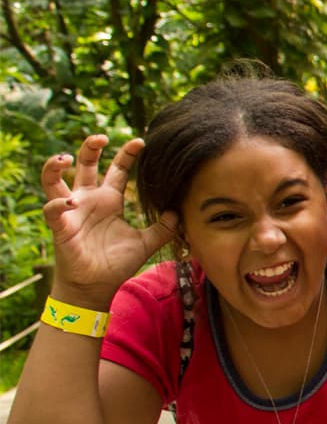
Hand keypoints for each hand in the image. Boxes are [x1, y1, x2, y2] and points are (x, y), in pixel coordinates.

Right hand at [40, 136, 176, 308]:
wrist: (96, 287)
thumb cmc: (116, 263)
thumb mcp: (146, 243)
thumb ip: (164, 228)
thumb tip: (179, 212)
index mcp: (110, 200)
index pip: (117, 169)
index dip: (127, 154)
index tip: (140, 141)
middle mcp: (89, 200)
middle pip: (85, 165)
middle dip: (90, 147)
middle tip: (100, 136)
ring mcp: (72, 211)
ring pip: (54, 179)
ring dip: (55, 165)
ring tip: (64, 157)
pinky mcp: (61, 226)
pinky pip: (52, 208)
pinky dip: (57, 202)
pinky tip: (70, 202)